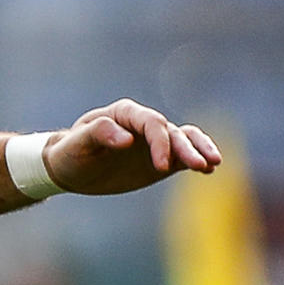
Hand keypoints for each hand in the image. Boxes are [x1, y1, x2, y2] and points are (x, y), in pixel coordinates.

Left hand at [46, 100, 222, 194]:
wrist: (70, 167)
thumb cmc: (70, 152)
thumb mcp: (77, 143)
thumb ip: (99, 133)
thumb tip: (128, 139)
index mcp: (125, 114)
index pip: (151, 123)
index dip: (160, 143)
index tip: (161, 167)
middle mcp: (143, 125)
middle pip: (172, 133)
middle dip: (188, 149)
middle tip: (202, 166)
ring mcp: (154, 142)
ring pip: (184, 140)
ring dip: (200, 150)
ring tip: (213, 165)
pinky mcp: (159, 159)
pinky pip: (182, 156)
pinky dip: (196, 160)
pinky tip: (209, 170)